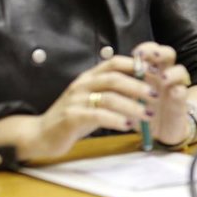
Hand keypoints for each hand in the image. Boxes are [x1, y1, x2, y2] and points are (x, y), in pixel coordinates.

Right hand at [0, 52, 161, 161]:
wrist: (41, 134)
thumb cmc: (72, 118)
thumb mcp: (92, 100)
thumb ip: (111, 93)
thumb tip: (142, 89)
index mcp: (88, 77)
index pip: (114, 62)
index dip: (136, 65)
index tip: (155, 74)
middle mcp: (82, 84)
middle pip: (114, 78)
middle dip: (138, 86)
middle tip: (155, 96)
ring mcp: (75, 100)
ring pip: (109, 97)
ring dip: (132, 106)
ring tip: (147, 116)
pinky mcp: (71, 117)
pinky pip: (97, 115)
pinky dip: (115, 119)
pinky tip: (127, 125)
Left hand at [131, 42, 192, 145]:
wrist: (160, 132)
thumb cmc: (143, 111)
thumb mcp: (130, 100)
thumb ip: (123, 89)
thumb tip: (107, 78)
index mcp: (151, 71)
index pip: (151, 52)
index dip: (146, 49)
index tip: (136, 53)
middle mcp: (164, 75)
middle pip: (168, 55)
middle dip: (160, 53)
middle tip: (151, 57)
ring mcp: (174, 88)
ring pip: (180, 71)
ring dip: (172, 72)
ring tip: (163, 78)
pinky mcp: (180, 103)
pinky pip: (183, 92)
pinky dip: (179, 91)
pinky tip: (174, 92)